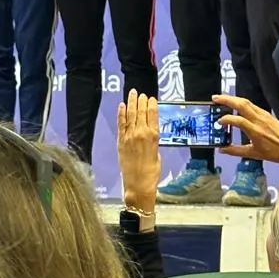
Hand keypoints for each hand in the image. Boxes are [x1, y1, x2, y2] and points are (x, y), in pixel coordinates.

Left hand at [117, 90, 160, 210]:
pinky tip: (122, 106)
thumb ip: (153, 142)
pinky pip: (121, 124)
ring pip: (131, 115)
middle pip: (141, 112)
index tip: (151, 98)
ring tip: (132, 93)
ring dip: (131, 103)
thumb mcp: (157, 154)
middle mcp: (141, 133)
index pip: (152, 115)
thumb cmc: (152, 173)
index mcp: (153, 136)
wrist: (139, 184)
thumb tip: (149, 135)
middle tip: (140, 93)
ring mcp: (130, 136)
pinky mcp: (121, 141)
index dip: (151, 105)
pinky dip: (121, 114)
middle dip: (141, 101)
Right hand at [213, 94, 278, 169]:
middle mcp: (259, 120)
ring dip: (233, 99)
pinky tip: (236, 105)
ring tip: (222, 99)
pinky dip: (242, 103)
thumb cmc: (274, 153)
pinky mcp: (267, 114)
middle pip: (241, 104)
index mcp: (255, 131)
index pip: (237, 120)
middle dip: (227, 99)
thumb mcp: (253, 154)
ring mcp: (264, 115)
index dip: (226, 120)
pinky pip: (252, 105)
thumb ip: (235, 151)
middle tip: (215, 98)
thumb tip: (222, 150)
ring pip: (247, 102)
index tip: (219, 122)